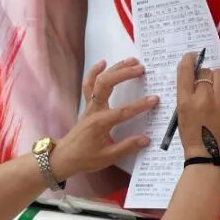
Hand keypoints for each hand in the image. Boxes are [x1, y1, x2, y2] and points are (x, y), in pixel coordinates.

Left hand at [49, 57, 157, 180]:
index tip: (154, 99)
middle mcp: (94, 110)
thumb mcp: (107, 157)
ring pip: (99, 81)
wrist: (65, 156)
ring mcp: (90, 105)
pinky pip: (89, 85)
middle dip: (124, 74)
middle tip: (141, 69)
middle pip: (106, 85)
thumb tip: (145, 139)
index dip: (139, 105)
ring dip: (114, 69)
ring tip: (130, 61)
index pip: (123, 111)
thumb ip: (127, 147)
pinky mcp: (88, 105)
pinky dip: (94, 72)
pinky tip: (103, 63)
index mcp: (100, 123)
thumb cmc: (85, 158)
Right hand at [175, 52, 219, 161]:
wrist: (211, 159)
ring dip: (218, 79)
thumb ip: (187, 97)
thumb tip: (196, 81)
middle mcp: (203, 97)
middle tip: (206, 85)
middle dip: (205, 76)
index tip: (191, 57)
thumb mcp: (182, 116)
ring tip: (218, 89)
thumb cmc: (194, 140)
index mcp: (185, 101)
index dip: (188, 60)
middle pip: (205, 72)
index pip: (185, 71)